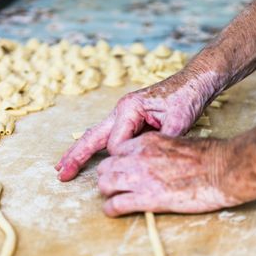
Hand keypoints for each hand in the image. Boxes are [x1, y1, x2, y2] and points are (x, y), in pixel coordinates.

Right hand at [55, 69, 214, 180]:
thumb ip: (160, 141)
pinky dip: (93, 148)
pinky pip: (106, 136)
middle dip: (76, 156)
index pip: (115, 143)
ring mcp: (123, 115)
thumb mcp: (179, 120)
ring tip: (63, 168)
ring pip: (95, 136)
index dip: (123, 158)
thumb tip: (146, 160)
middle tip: (60, 173)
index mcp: (129, 108)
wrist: (194, 82)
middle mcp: (121, 110)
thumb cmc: (187, 97)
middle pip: (91, 137)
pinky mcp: (129, 120)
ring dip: (79, 152)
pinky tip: (86, 158)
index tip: (135, 165)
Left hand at [96, 132, 241, 216]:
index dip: (117, 162)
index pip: (116, 150)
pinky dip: (111, 209)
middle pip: (106, 167)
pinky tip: (114, 212)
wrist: (223, 169)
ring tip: (114, 198)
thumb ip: (161, 149)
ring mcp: (141, 178)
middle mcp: (139, 157)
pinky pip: (116, 204)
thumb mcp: (178, 141)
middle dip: (108, 177)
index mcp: (147, 141)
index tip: (122, 170)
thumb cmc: (209, 156)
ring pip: (105, 184)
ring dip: (108, 193)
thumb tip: (157, 159)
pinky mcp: (147, 198)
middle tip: (115, 186)